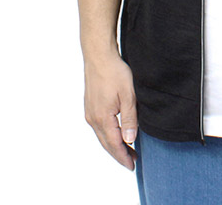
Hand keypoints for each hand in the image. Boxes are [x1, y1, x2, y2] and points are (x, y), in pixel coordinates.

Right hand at [83, 52, 137, 170]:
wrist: (98, 56)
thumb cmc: (115, 72)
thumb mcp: (128, 95)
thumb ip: (130, 119)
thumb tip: (130, 140)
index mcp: (103, 118)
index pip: (114, 144)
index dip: (123, 157)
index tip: (132, 166)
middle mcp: (93, 118)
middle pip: (106, 143)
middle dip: (119, 154)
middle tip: (132, 161)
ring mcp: (89, 112)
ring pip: (101, 136)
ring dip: (113, 144)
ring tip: (127, 149)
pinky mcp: (89, 106)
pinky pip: (98, 127)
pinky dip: (108, 134)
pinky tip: (116, 133)